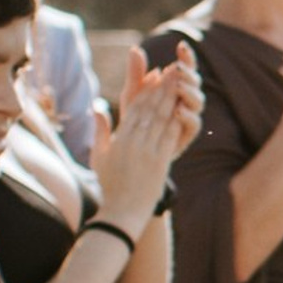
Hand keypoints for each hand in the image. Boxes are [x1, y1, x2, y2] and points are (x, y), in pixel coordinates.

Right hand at [92, 44, 200, 234]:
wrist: (122, 212)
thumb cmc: (109, 185)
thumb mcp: (99, 156)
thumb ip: (101, 131)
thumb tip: (98, 108)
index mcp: (119, 139)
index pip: (134, 107)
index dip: (146, 89)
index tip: (155, 75)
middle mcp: (133, 141)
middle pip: (150, 108)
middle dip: (163, 87)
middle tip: (174, 69)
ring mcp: (147, 151)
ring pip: (161, 118)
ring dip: (172, 98)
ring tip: (181, 82)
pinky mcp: (160, 162)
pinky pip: (169, 136)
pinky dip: (176, 120)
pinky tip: (184, 108)